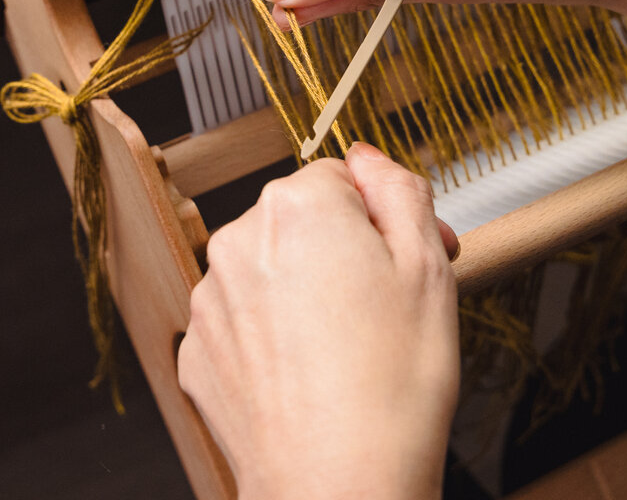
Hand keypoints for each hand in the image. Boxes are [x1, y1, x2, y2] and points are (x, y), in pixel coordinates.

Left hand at [177, 143, 459, 499]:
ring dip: (303, 292)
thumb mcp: (429, 268)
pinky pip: (242, 320)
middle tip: (385, 308)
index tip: (407, 259)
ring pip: (270, 270)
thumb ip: (400, 191)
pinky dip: (272, 336)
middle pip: (301, 222)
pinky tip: (309, 374)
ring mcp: (211, 299)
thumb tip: (369, 159)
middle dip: (341, 251)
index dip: (384, 219)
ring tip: (347, 350)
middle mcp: (239, 242)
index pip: (342, 180)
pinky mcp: (198, 350)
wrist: (339, 487)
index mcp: (297, 208)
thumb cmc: (391, 387)